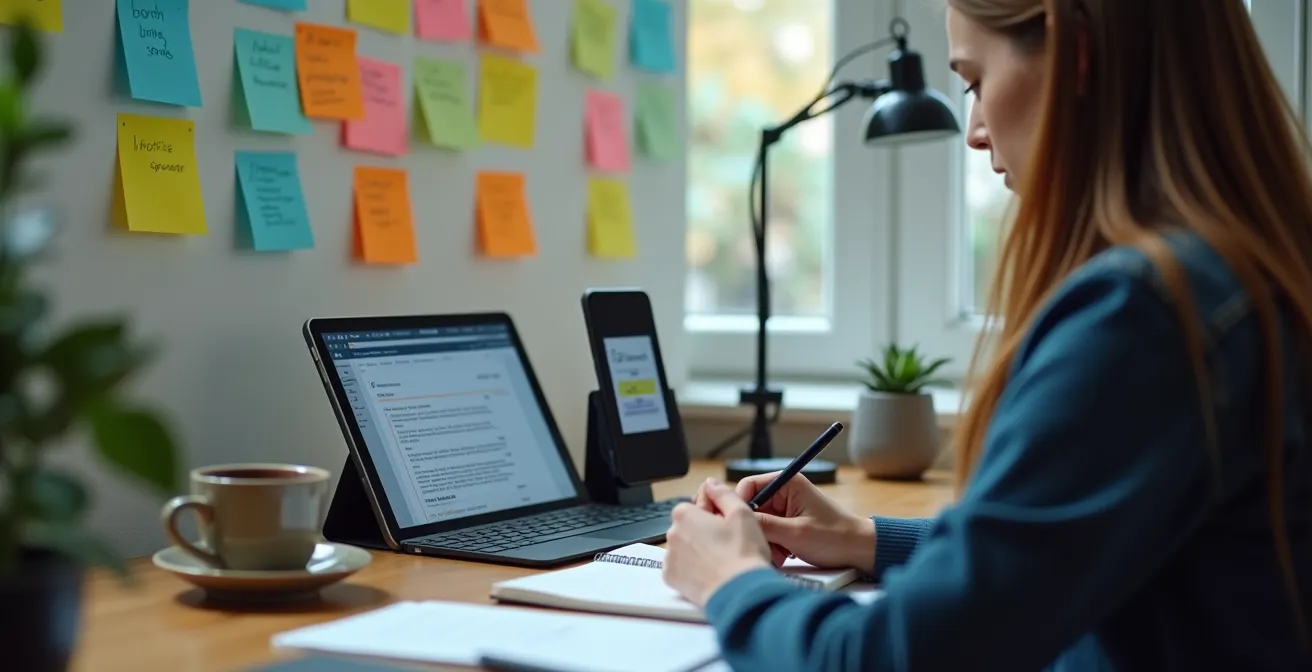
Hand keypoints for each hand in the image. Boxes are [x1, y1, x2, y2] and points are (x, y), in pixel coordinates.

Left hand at [663, 479, 771, 606]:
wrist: (739, 593)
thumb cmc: (742, 554)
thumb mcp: (741, 513)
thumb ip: (723, 494)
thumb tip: (711, 484)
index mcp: (685, 514)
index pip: (697, 505)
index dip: (716, 514)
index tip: (728, 524)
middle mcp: (672, 534)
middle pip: (690, 527)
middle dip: (705, 532)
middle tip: (728, 544)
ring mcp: (670, 558)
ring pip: (685, 548)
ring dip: (699, 551)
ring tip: (722, 561)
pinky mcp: (672, 579)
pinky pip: (681, 568)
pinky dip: (693, 570)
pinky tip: (711, 572)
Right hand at [723, 471, 875, 571]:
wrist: (860, 551)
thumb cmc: (835, 537)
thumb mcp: (795, 533)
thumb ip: (764, 525)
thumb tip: (736, 520)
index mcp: (787, 483)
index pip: (748, 486)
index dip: (739, 506)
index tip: (740, 527)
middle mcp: (784, 492)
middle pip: (752, 507)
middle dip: (757, 529)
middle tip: (768, 548)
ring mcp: (785, 508)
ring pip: (759, 523)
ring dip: (766, 541)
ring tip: (782, 555)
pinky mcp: (787, 523)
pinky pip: (769, 532)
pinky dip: (773, 545)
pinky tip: (785, 555)